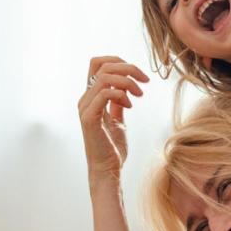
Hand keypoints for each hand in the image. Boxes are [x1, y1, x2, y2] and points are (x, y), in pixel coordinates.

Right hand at [77, 56, 149, 190]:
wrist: (108, 170)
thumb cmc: (112, 148)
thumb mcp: (118, 120)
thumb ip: (118, 103)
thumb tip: (125, 89)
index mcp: (91, 97)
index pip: (97, 64)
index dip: (118, 61)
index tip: (138, 74)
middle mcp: (85, 99)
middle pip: (102, 66)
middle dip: (128, 68)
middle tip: (145, 81)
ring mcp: (85, 108)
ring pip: (104, 77)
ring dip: (127, 82)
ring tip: (140, 94)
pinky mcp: (89, 118)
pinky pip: (104, 94)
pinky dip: (121, 95)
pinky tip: (130, 106)